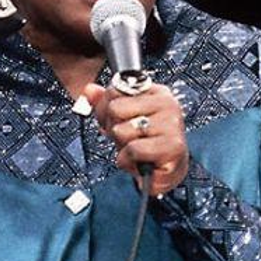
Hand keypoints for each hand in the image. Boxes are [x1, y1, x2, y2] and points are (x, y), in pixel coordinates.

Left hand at [84, 82, 187, 196]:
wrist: (169, 171)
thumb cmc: (147, 143)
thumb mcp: (123, 120)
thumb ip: (105, 103)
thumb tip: (88, 90)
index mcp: (155, 92)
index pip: (115, 89)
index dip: (107, 110)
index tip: (119, 122)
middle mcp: (166, 103)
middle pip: (114, 109)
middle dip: (114, 129)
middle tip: (129, 139)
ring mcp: (171, 124)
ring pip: (121, 130)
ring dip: (122, 147)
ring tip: (137, 151)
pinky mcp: (172, 146)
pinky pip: (133, 150)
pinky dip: (129, 161)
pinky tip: (140, 161)